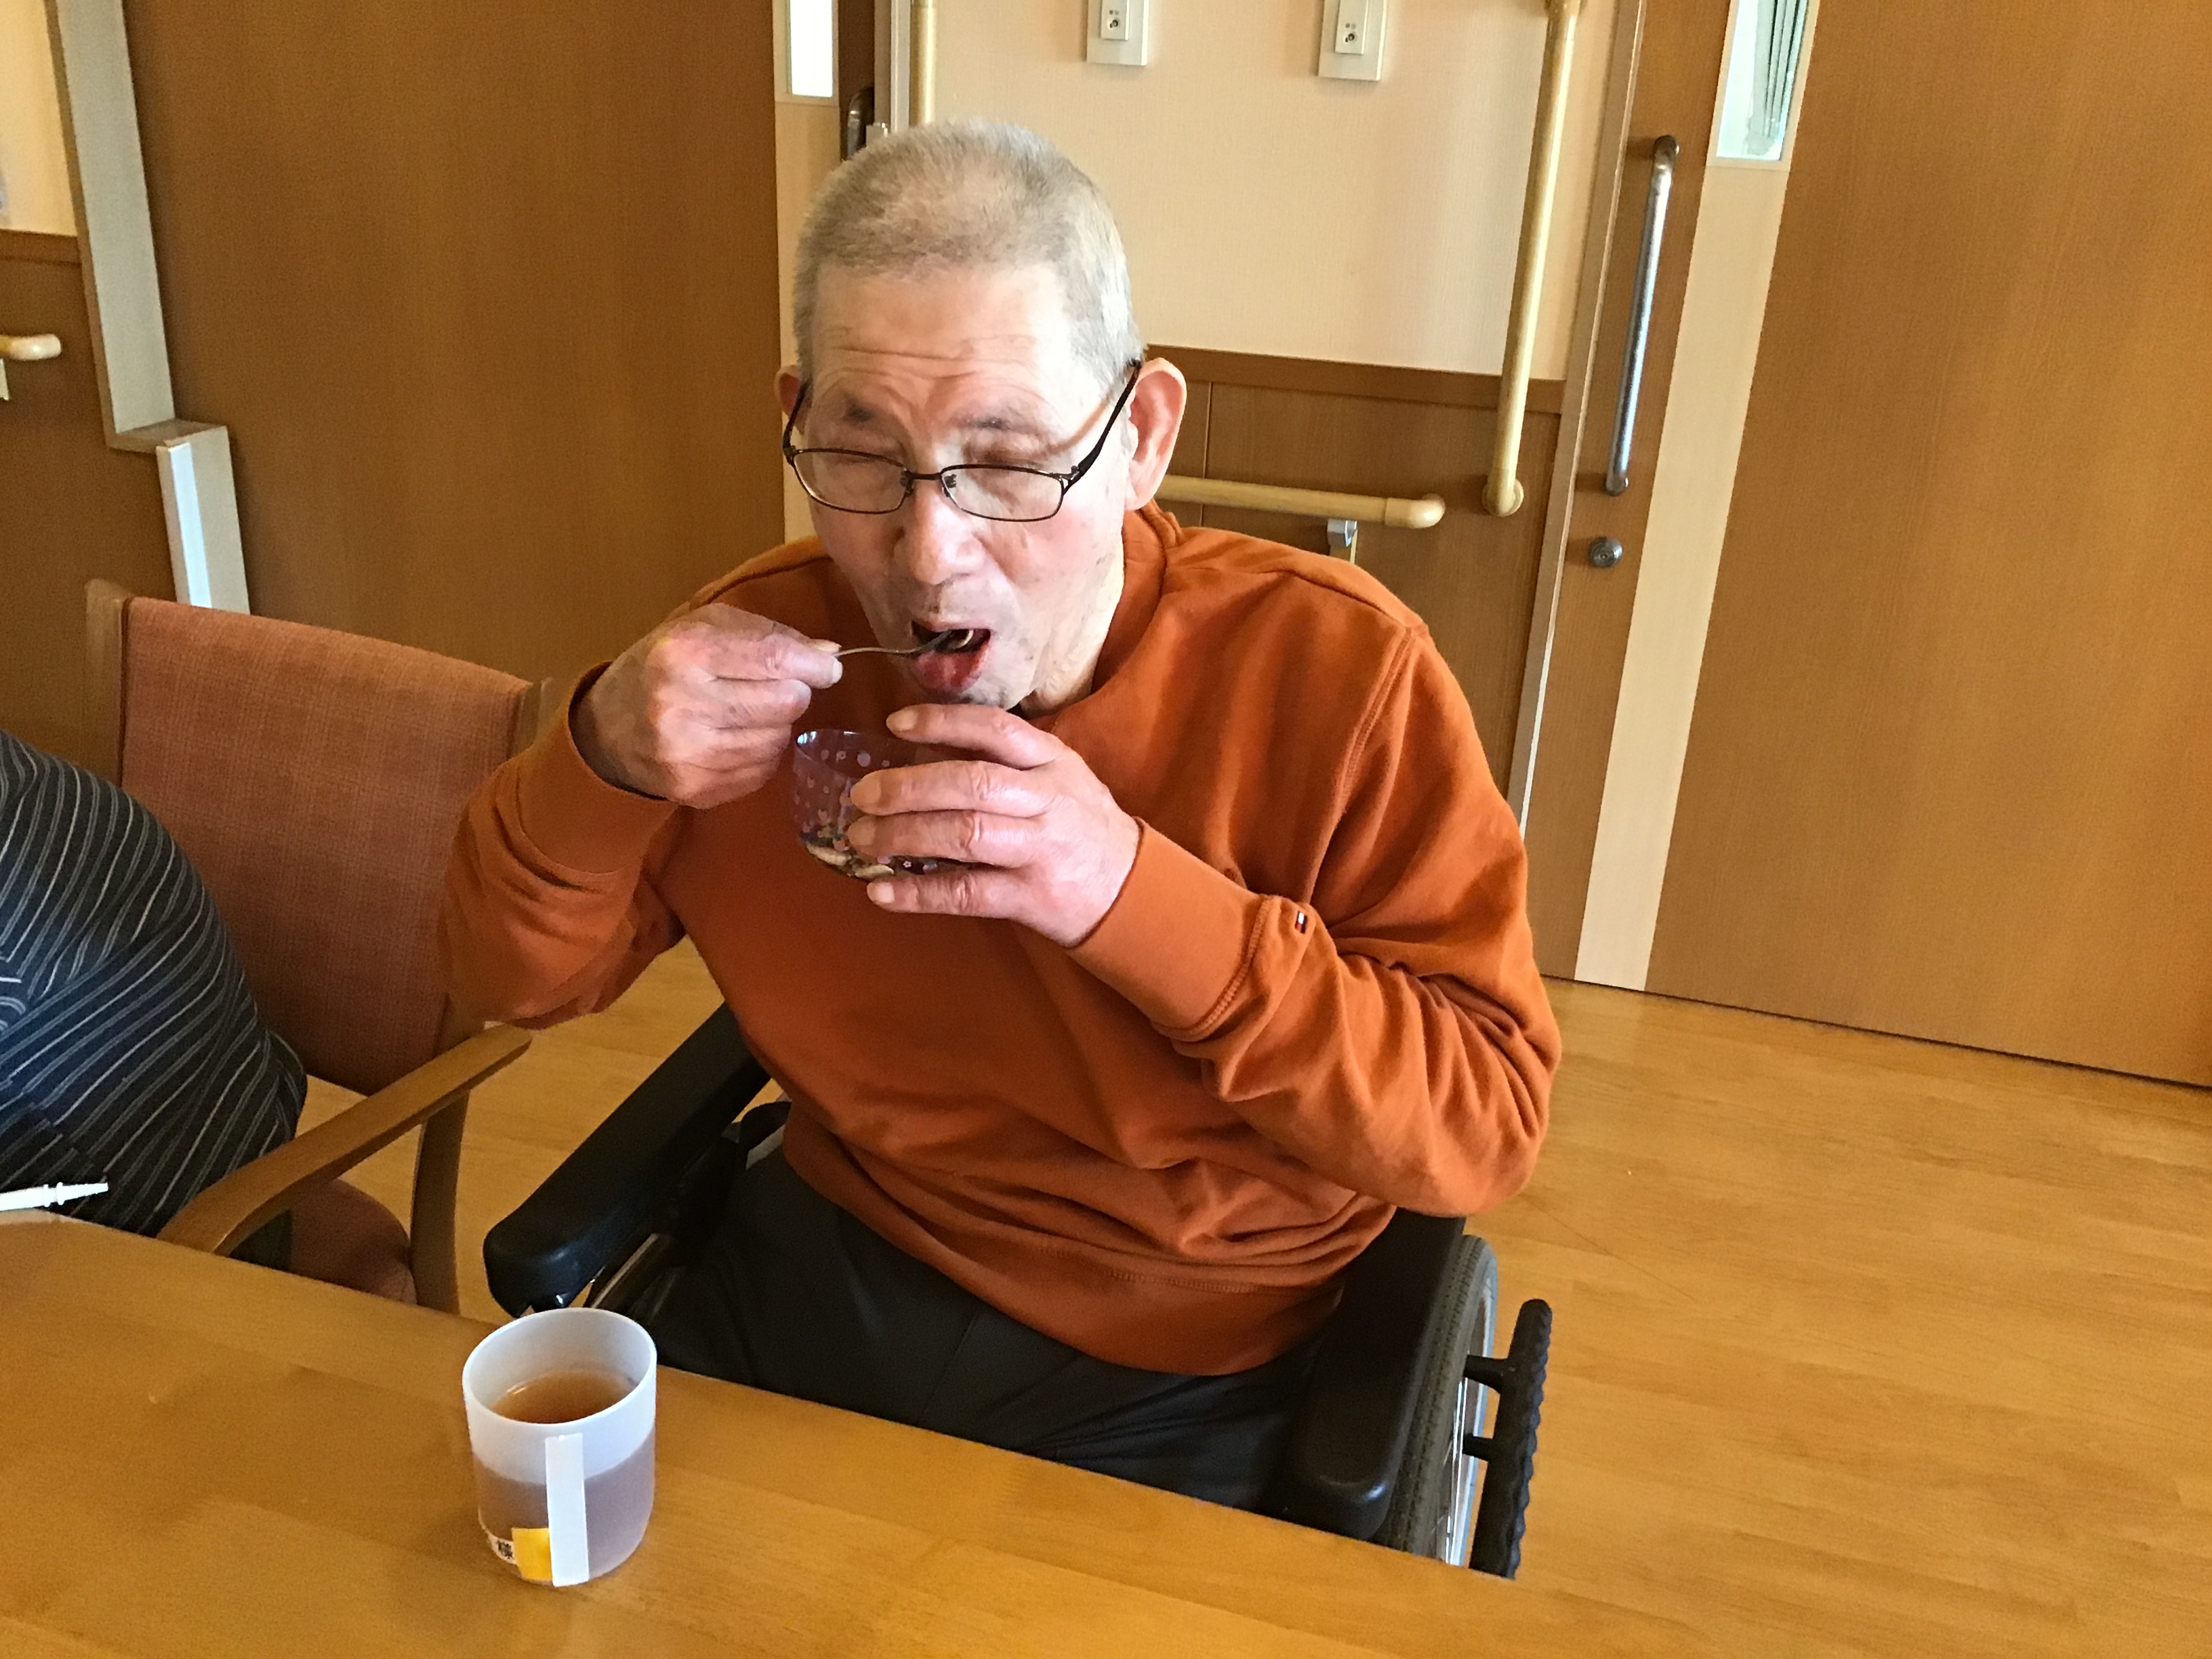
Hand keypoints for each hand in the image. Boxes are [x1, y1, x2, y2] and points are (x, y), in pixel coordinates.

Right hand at [573, 604, 841, 807]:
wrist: (605, 729)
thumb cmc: (662, 666)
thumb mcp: (702, 629)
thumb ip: (766, 634)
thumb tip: (829, 654)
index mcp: (684, 651)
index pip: (774, 658)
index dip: (814, 665)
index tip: (829, 667)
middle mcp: (682, 703)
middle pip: (785, 702)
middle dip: (793, 692)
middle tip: (773, 687)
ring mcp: (687, 753)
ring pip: (778, 740)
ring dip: (775, 725)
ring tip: (745, 712)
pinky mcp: (695, 789)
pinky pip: (762, 771)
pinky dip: (760, 754)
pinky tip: (734, 739)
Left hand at [845, 704, 1140, 946]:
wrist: (1131, 890)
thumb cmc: (1078, 826)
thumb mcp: (1058, 777)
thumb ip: (1003, 761)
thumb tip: (920, 749)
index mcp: (1053, 761)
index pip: (997, 729)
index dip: (944, 722)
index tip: (895, 724)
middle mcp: (1048, 800)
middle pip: (972, 783)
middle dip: (909, 787)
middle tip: (861, 794)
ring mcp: (1040, 850)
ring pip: (966, 835)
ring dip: (904, 836)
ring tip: (861, 839)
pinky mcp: (1032, 897)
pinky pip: (967, 893)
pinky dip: (919, 894)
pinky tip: (881, 893)